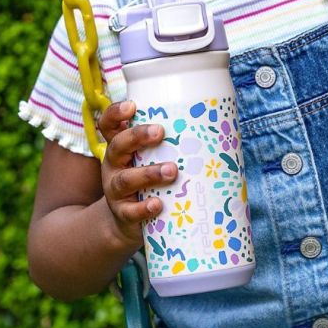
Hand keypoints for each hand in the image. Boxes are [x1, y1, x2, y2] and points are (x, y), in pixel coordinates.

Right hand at [97, 101, 177, 246]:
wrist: (129, 222)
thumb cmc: (149, 182)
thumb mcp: (150, 160)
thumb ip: (170, 146)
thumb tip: (218, 130)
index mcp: (120, 148)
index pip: (109, 125)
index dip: (116, 113)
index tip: (133, 106)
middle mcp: (114, 166)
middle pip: (117, 146)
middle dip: (137, 136)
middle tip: (160, 132)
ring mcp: (115, 191)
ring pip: (126, 179)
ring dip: (149, 173)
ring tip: (172, 170)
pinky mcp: (123, 213)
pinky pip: (131, 211)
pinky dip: (144, 208)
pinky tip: (158, 204)